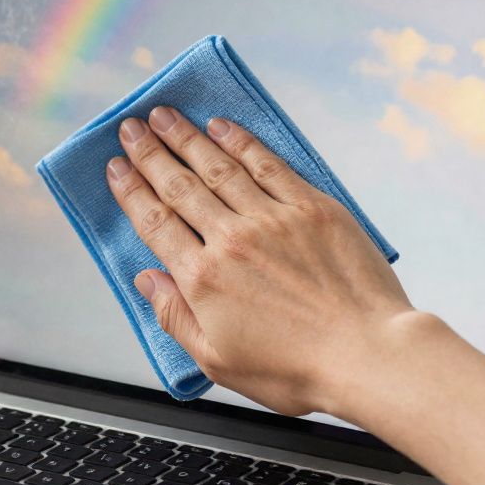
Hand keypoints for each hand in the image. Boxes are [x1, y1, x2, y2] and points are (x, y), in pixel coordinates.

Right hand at [106, 106, 418, 417]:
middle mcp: (232, 240)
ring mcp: (273, 218)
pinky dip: (242, 142)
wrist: (368, 355)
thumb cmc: (296, 368)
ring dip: (188, 137)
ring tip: (165, 116)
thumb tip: (146, 280)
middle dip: (151, 154)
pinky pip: (268, 165)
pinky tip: (224, 127)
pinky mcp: (312, 208)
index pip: (155, 223)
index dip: (131, 191)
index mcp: (203, 279)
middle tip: (131, 128)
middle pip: (180, 186)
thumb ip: (175, 317)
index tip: (116, 168)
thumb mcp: (218, 360)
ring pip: (218, 168)